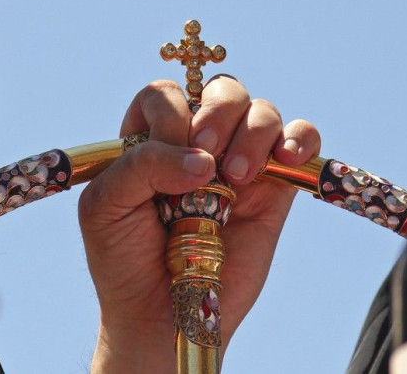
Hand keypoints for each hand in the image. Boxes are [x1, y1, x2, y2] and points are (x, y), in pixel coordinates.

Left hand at [79, 78, 319, 372]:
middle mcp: (195, 144)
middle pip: (220, 90)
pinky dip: (300, 139)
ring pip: (261, 111)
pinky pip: (299, 142)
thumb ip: (142, 165)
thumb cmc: (123, 257)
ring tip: (235, 179)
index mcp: (149, 139)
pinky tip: (285, 159)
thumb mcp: (105, 205)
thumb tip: (203, 159)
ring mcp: (236, 163)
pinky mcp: (272, 190)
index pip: (165, 94)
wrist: (159, 315)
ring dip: (253, 133)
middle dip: (218, 113)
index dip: (170, 115)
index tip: (167, 156)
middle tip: (209, 160)